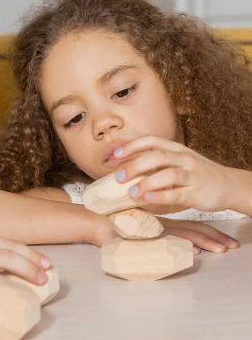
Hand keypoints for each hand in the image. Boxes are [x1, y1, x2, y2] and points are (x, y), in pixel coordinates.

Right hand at [0, 238, 51, 313]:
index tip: (45, 262)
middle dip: (30, 265)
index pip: (7, 243)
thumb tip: (8, 269)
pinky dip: (0, 303)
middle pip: (7, 255)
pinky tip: (11, 308)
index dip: (29, 252)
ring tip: (34, 293)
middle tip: (45, 277)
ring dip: (20, 284)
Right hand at [88, 204, 238, 253]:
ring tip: (221, 249)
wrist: (92, 223)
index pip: (189, 228)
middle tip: (230, 246)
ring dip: (205, 242)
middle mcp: (161, 227)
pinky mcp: (145, 234)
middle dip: (214, 238)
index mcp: (160, 225)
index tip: (224, 242)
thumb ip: (146, 241)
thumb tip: (167, 253)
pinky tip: (194, 250)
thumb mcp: (132, 234)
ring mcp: (154, 231)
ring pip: (185, 235)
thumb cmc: (109, 227)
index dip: (208, 235)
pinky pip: (169, 240)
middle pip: (192, 231)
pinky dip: (183, 245)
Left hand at [111, 135, 232, 211]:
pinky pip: (178, 193)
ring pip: (168, 174)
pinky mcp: (197, 192)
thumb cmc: (194, 172)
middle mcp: (182, 158)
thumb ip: (152, 158)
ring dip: (147, 182)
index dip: (131, 146)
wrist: (227, 184)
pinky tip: (148, 198)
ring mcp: (191, 175)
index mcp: (175, 148)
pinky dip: (162, 195)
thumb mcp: (176, 159)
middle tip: (118, 177)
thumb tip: (119, 155)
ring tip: (131, 191)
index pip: (150, 140)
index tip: (113, 155)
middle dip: (135, 165)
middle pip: (156, 156)